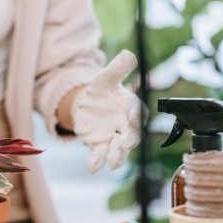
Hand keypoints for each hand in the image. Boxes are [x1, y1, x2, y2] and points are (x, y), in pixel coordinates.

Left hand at [73, 50, 142, 172]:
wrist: (86, 105)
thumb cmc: (101, 91)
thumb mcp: (104, 78)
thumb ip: (117, 69)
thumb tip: (128, 54)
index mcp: (129, 106)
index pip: (136, 110)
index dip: (135, 113)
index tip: (131, 117)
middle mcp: (125, 124)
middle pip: (132, 135)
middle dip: (128, 140)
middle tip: (121, 144)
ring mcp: (113, 137)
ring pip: (119, 150)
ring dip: (116, 156)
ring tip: (111, 162)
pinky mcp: (100, 146)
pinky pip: (101, 155)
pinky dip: (97, 162)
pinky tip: (92, 168)